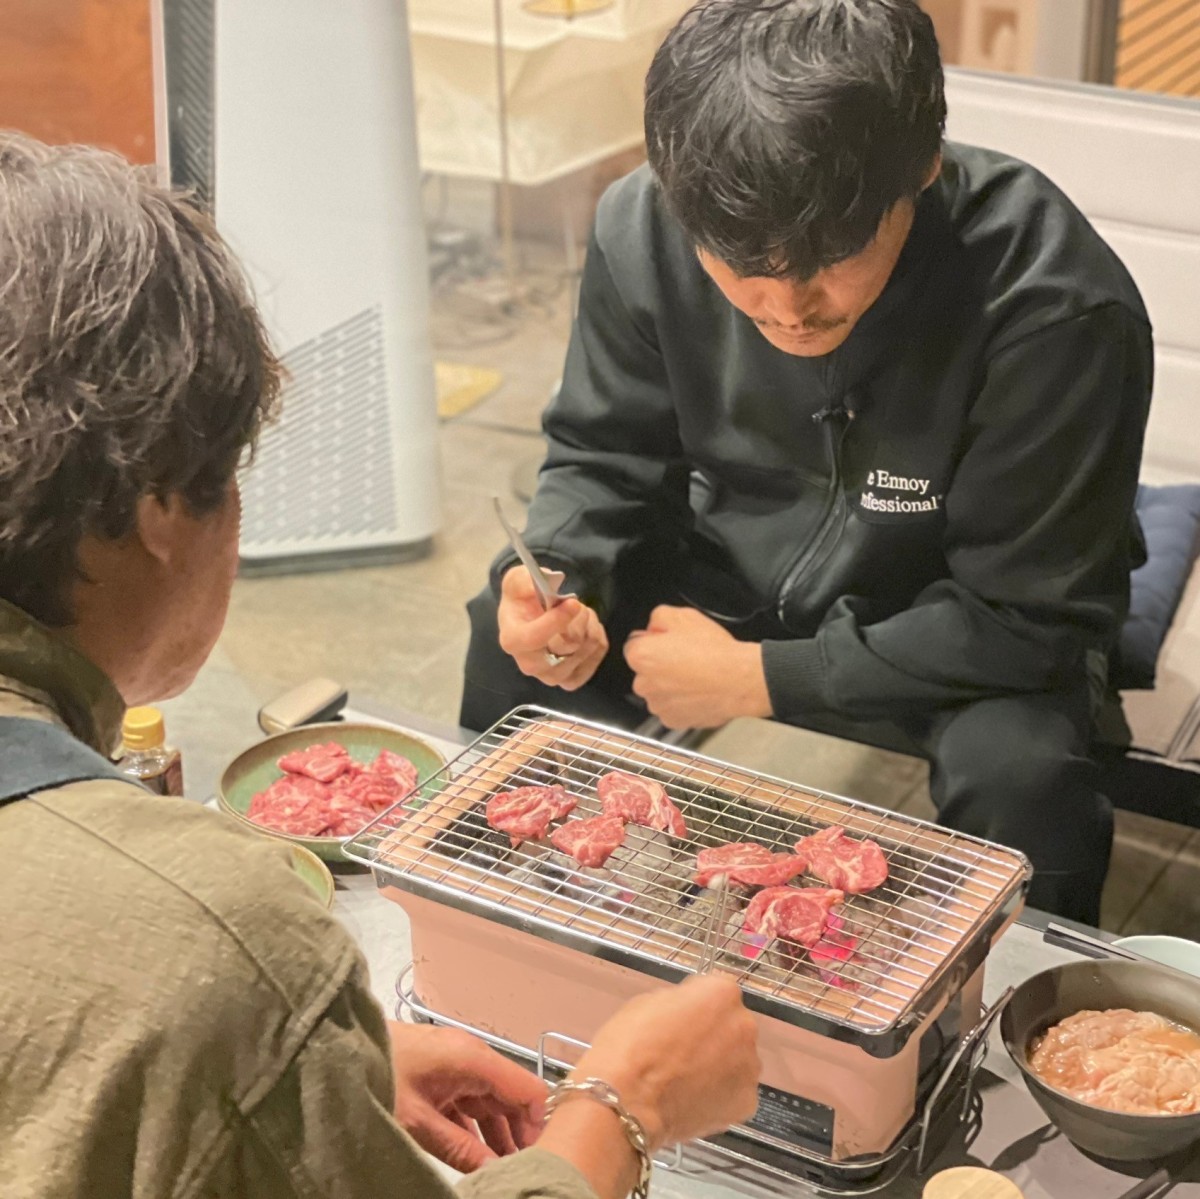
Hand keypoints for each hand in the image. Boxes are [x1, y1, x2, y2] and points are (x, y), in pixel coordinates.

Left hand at [388, 1022, 546, 1172]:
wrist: (337, 1051)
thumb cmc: (380, 1078)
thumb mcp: (419, 1122)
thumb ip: (461, 1150)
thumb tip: (497, 1174)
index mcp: (474, 1060)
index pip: (528, 1089)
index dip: (539, 1125)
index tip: (540, 1160)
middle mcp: (473, 1059)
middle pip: (512, 1099)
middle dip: (521, 1136)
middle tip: (522, 1172)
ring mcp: (457, 1066)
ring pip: (491, 1105)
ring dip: (499, 1138)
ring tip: (504, 1173)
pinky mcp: (441, 1076)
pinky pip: (470, 1105)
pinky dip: (477, 1131)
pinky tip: (479, 1160)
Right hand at [497, 565, 608, 691]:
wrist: (530, 619)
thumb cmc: (523, 600)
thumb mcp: (517, 580)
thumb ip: (523, 580)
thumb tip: (535, 585)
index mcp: (512, 640)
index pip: (534, 639)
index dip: (556, 621)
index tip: (573, 602)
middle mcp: (530, 665)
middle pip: (568, 645)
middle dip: (578, 618)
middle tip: (576, 604)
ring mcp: (552, 676)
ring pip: (586, 647)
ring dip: (589, 624)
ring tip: (580, 614)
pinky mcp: (572, 679)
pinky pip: (597, 654)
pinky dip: (598, 636)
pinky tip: (587, 628)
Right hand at [567, 974, 760, 1149]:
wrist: (627, 1102)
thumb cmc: (631, 1044)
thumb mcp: (650, 1002)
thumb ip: (682, 1003)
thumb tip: (689, 1015)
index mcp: (722, 993)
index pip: (718, 993)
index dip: (697, 1007)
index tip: (680, 1021)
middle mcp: (744, 1026)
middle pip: (732, 1026)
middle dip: (714, 1036)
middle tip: (683, 1054)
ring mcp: (749, 1068)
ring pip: (737, 1061)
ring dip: (720, 1067)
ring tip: (687, 1082)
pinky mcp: (746, 1103)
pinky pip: (734, 1093)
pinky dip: (719, 1097)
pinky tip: (693, 1102)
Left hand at [623, 606, 771, 728]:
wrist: (739, 680)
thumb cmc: (714, 652)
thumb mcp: (684, 616)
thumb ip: (658, 618)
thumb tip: (653, 628)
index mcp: (641, 656)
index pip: (635, 646)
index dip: (654, 642)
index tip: (668, 643)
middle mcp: (644, 684)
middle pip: (645, 671)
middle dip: (660, 666)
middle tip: (686, 659)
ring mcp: (658, 705)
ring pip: (658, 692)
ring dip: (670, 686)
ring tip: (696, 676)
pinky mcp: (673, 721)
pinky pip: (672, 709)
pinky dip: (682, 703)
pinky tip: (698, 691)